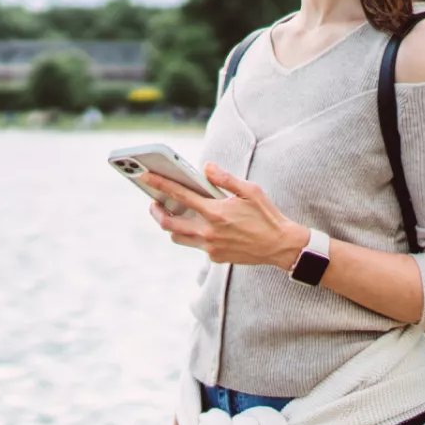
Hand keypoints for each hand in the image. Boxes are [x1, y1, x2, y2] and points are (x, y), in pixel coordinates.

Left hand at [141, 163, 309, 267]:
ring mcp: (210, 247)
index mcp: (215, 212)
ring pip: (177, 237)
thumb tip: (206, 167)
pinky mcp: (215, 257)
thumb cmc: (266, 215)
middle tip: (153, 202)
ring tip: (170, 213)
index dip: (159, 184)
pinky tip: (200, 225)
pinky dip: (193, 234)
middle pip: (168, 222)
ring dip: (171, 225)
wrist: (280, 246)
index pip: (179, 195)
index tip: (144, 176)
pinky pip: (195, 245)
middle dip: (155, 211)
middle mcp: (208, 231)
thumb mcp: (250, 191)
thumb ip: (225, 179)